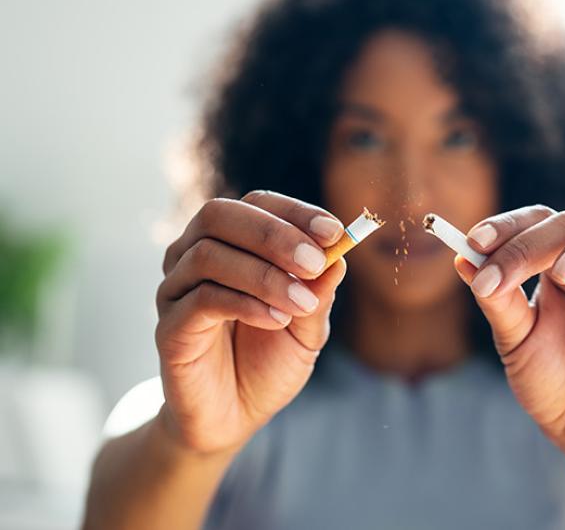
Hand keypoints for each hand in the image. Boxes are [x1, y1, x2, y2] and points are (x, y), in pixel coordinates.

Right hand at [155, 190, 346, 453]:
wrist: (234, 418)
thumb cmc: (268, 363)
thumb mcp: (307, 329)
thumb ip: (318, 294)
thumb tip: (339, 256)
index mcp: (232, 245)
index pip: (257, 204)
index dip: (295, 213)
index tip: (334, 232)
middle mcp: (195, 256)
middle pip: (220, 214)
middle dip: (274, 234)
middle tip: (315, 262)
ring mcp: (177, 289)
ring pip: (209, 254)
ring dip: (265, 275)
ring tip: (302, 304)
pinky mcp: (169, 326)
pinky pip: (202, 299)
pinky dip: (245, 303)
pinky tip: (276, 320)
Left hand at [455, 204, 564, 466]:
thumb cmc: (548, 379)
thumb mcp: (515, 339)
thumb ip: (497, 300)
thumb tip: (463, 258)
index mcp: (556, 265)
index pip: (537, 222)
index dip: (508, 226)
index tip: (475, 241)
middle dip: (532, 242)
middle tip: (503, 274)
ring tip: (564, 271)